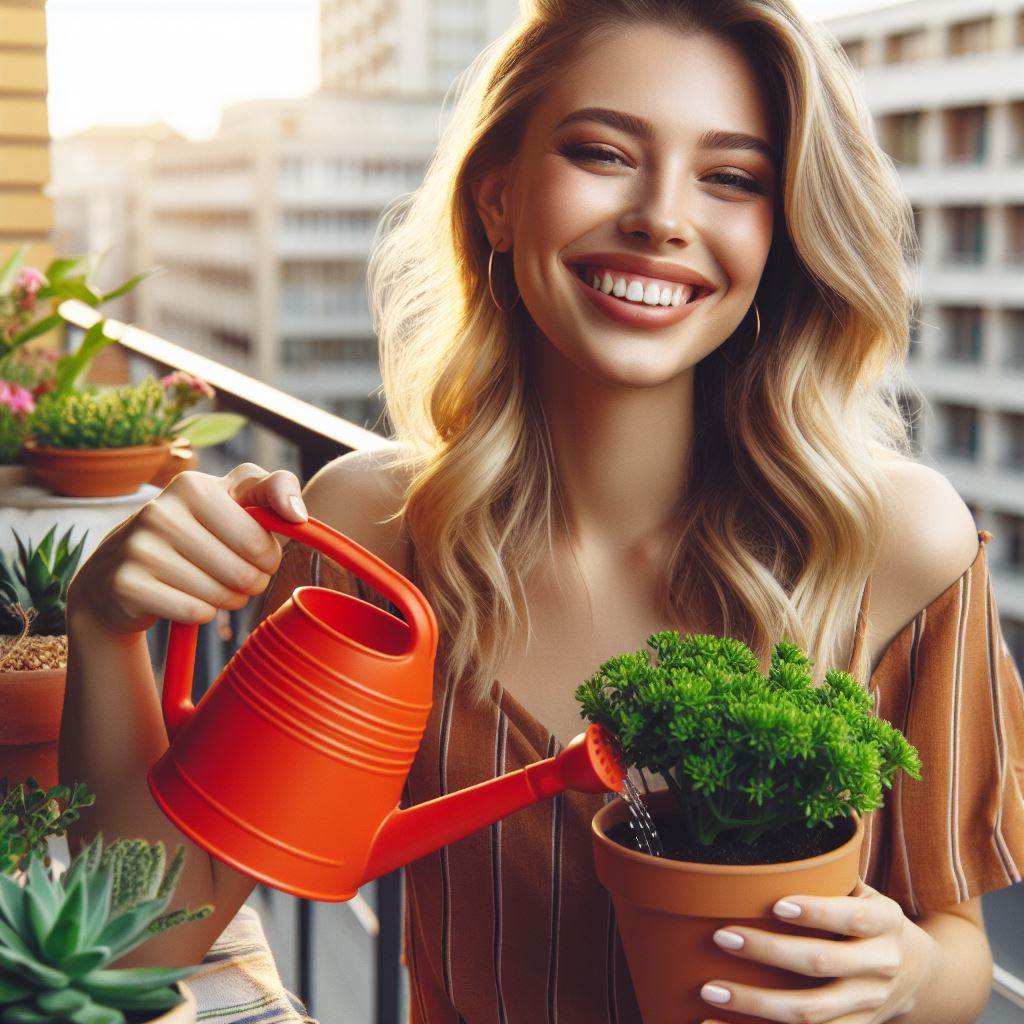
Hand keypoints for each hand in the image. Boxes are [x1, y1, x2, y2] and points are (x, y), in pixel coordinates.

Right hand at [67, 462, 307, 635]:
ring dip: (228, 599)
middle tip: (237, 577)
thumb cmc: (195, 531)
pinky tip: (186, 598)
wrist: (117, 572)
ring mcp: (138, 548)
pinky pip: (194, 612)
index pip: (259, 541)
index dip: (268, 557)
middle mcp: (160, 511)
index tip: (257, 555)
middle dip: (250, 582)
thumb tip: (298, 515)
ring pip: (220, 595)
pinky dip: (200, 613)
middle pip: (243, 572)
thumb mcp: (232, 498)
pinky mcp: (126, 585)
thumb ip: (274, 489)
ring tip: (211, 586)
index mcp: (193, 486)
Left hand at [699, 881, 937, 1022]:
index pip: (850, 917)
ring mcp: (867, 1005)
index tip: (776, 904)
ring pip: (811, 1014)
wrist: (921, 976)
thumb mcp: (865, 892)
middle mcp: (879, 966)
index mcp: (882, 922)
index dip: (816, 912)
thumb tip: (776, 836)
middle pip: (820, 964)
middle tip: (722, 937)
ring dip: (756, 1004)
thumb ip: (830, 874)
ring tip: (710, 990)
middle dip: (768, 952)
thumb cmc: (871, 921)